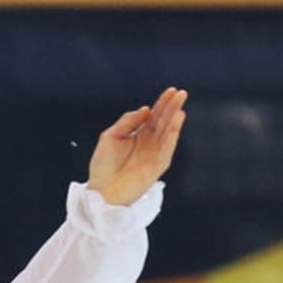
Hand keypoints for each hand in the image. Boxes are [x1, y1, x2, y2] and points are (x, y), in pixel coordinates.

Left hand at [85, 87, 186, 208]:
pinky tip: (176, 123)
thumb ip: (127, 122)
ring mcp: (155, 154)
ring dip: (175, 119)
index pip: (154, 116)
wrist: (102, 191)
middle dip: (172, 107)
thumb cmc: (103, 166)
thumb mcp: (110, 137)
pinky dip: (172, 135)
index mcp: (139, 135)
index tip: (170, 91)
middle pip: (163, 121)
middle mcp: (149, 143)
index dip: (162, 103)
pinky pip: (167, 148)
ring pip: (167, 133)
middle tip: (181, 93)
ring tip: (180, 106)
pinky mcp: (157, 166)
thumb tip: (145, 110)